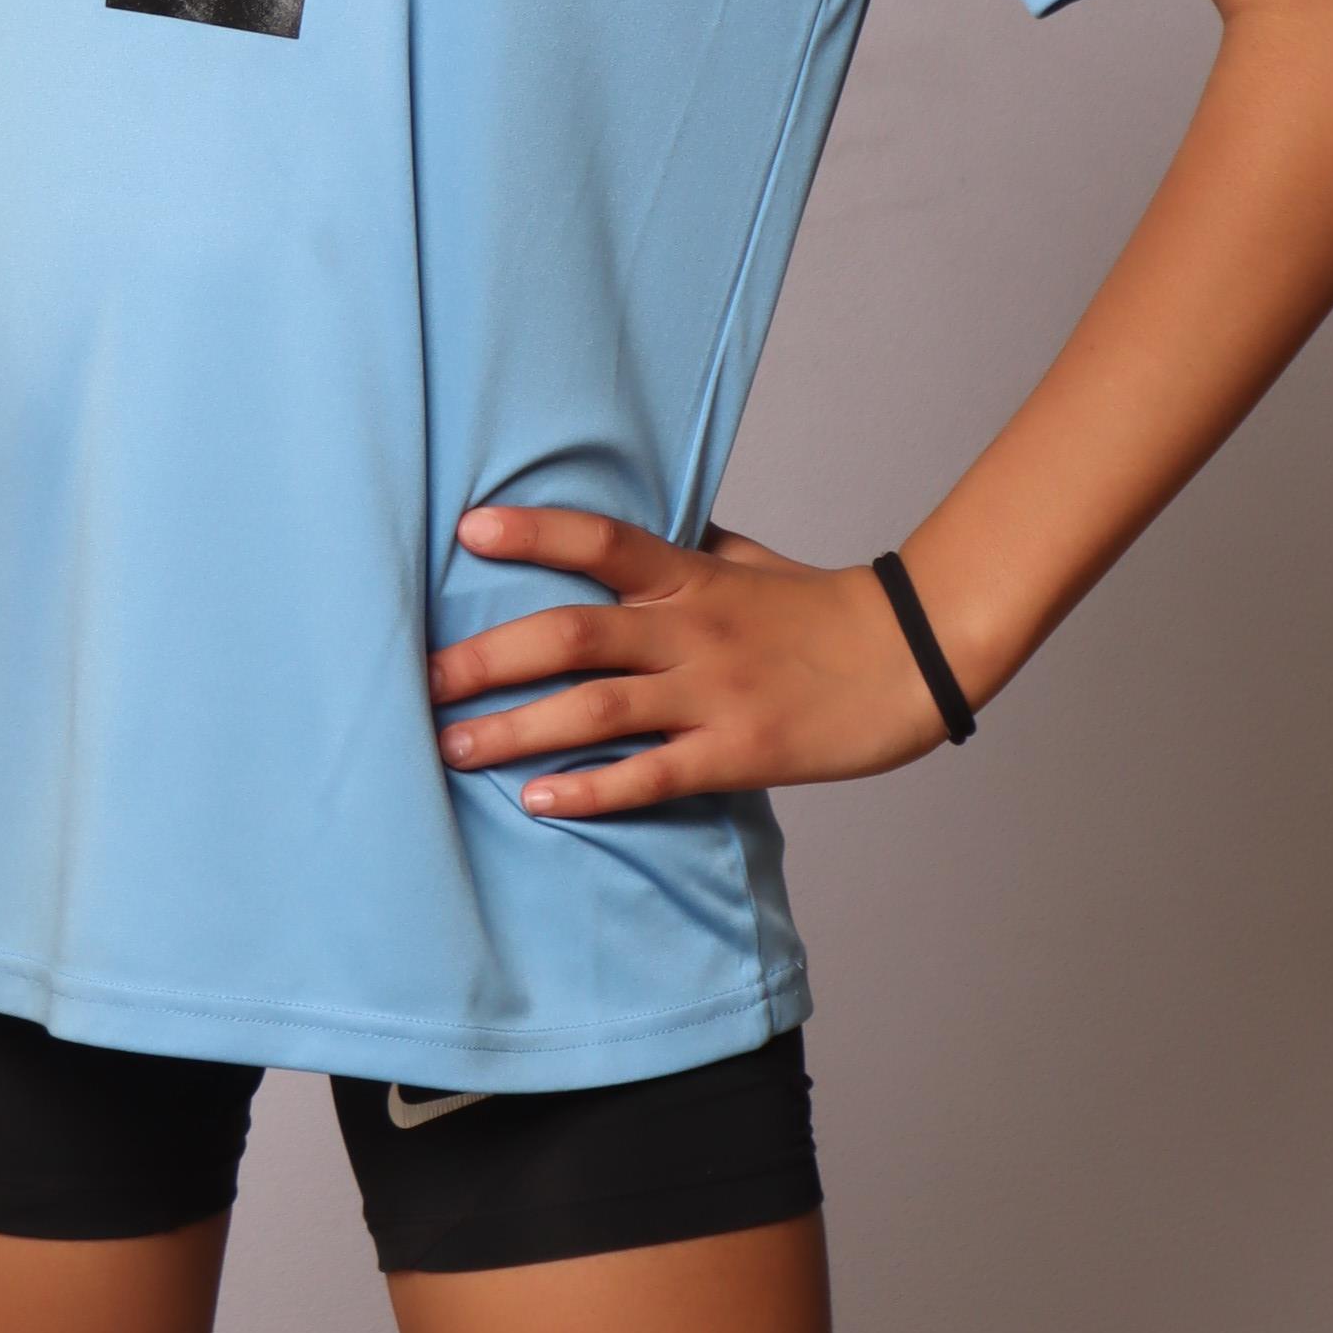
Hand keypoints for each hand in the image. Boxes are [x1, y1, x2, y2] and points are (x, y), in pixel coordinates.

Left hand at [426, 505, 963, 817]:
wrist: (912, 657)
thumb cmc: (821, 608)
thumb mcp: (748, 560)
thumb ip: (684, 548)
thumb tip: (626, 532)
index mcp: (689, 577)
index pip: (600, 541)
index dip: (533, 533)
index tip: (467, 531)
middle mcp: (691, 631)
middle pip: (571, 636)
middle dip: (485, 660)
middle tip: (419, 681)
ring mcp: (713, 694)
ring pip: (595, 711)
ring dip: (513, 731)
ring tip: (450, 748)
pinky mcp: (738, 754)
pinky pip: (651, 775)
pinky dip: (591, 791)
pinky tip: (536, 801)